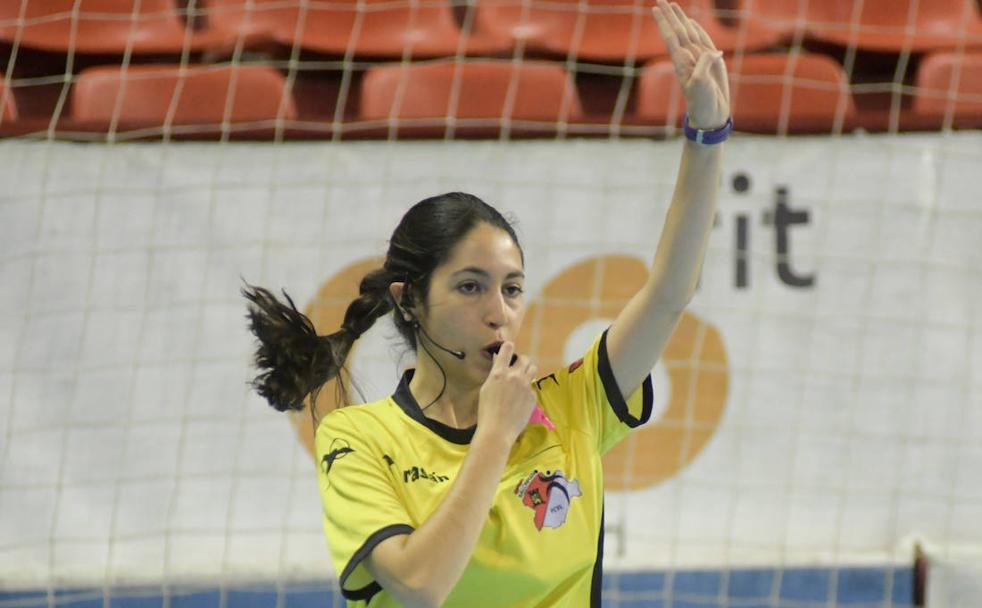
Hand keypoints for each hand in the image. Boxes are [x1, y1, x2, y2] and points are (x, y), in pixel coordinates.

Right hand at [476, 341, 537, 444]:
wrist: (498, 431)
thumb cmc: (486, 411)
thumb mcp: (486, 389)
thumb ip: (494, 375)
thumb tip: (498, 366)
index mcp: (499, 373)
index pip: (508, 349)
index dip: (508, 347)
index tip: (508, 348)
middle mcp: (514, 376)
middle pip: (525, 358)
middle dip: (521, 360)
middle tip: (517, 367)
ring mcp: (525, 386)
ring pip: (533, 369)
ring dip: (528, 370)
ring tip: (522, 378)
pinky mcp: (532, 397)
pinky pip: (532, 388)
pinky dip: (527, 391)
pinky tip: (520, 401)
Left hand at [652, 0, 730, 128]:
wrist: (710, 114)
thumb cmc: (702, 102)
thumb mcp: (701, 84)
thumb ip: (704, 65)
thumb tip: (713, 51)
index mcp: (682, 62)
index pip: (671, 37)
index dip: (664, 23)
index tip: (655, 9)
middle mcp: (688, 58)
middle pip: (677, 31)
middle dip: (670, 15)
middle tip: (661, 0)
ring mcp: (699, 58)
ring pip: (688, 33)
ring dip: (680, 19)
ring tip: (672, 6)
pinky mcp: (711, 61)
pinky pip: (702, 40)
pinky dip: (696, 29)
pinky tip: (690, 21)